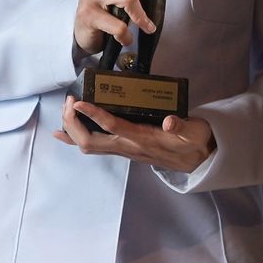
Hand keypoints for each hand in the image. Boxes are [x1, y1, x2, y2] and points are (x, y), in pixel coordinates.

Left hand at [53, 95, 215, 172]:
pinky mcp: (123, 150)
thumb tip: (169, 120)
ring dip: (73, 129)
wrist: (199, 161)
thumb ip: (182, 126)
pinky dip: (76, 139)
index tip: (79, 102)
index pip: (113, 127)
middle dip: (74, 123)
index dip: (94, 114)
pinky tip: (63, 133)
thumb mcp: (194, 132)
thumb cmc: (195, 142)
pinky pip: (95, 146)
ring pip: (90, 146)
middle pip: (91, 141)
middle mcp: (129, 148)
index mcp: (144, 140)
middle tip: (69, 101)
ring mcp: (125, 151)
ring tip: (65, 110)